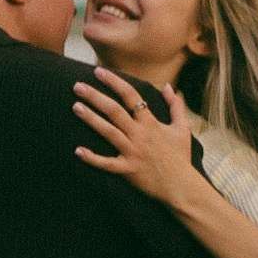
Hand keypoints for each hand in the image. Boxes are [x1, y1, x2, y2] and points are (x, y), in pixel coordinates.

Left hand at [73, 67, 197, 204]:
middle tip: (77, 86)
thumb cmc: (180, 156)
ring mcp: (132, 152)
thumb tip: (167, 86)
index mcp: (151, 123)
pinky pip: (108, 163)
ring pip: (109, 132)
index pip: (130, 96)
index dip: (114, 82)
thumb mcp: (183, 128)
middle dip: (95, 96)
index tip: (98, 71)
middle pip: (114, 111)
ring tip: (75, 106)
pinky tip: (78, 151)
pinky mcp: (128, 170)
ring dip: (91, 119)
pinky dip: (93, 158)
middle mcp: (140, 135)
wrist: (181, 186)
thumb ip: (175, 105)